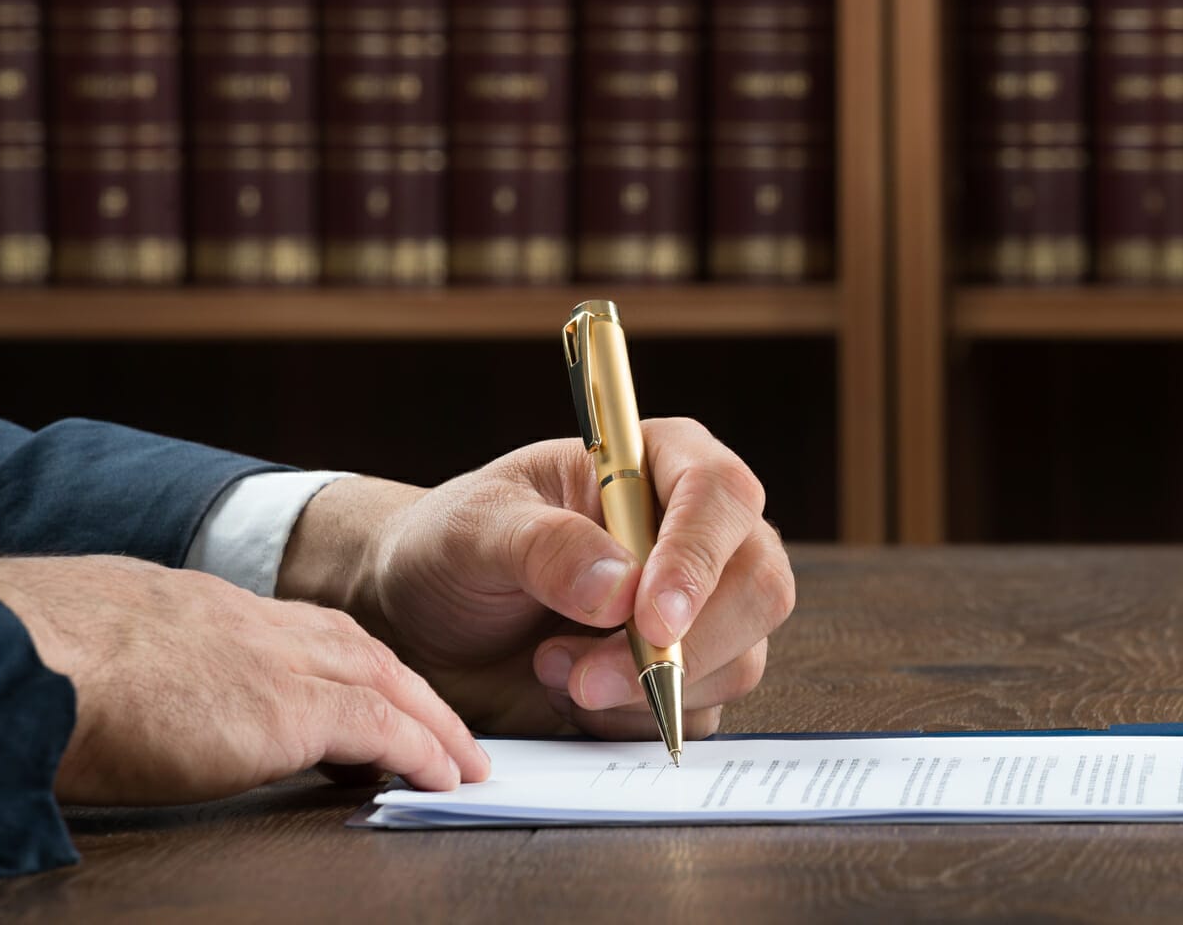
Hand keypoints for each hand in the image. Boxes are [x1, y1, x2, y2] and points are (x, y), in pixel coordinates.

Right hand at [0, 554, 489, 804]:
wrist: (21, 656)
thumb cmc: (29, 662)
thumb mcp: (91, 645)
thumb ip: (131, 660)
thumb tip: (118, 697)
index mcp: (202, 606)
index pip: (297, 628)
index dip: (342, 658)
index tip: (371, 686)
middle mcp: (250, 623)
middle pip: (357, 648)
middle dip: (406, 687)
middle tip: (443, 724)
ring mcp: (274, 662)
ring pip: (384, 680)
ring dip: (430, 719)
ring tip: (460, 757)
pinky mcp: (287, 710)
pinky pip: (381, 729)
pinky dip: (420, 750)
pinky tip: (442, 776)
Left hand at [279, 419, 794, 740]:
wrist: (424, 621)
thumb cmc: (453, 548)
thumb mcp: (475, 530)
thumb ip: (542, 547)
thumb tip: (619, 587)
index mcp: (662, 463)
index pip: (721, 496)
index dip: (698, 558)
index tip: (650, 618)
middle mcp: (699, 533)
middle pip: (758, 586)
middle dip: (682, 648)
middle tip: (585, 676)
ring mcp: (705, 607)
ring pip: (739, 661)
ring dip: (645, 690)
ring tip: (551, 667)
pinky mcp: (688, 674)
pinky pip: (698, 714)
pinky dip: (632, 718)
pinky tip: (570, 693)